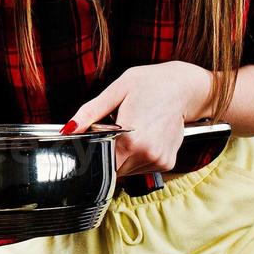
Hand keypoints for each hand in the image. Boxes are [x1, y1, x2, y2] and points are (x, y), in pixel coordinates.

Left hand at [60, 61, 214, 175]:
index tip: (94, 140)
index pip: (101, 162)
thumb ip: (90, 112)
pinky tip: (144, 137)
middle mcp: (147, 153)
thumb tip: (68, 128)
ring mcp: (159, 160)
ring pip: (127, 170)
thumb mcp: (116, 90)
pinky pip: (142, 167)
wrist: (185, 87)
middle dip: (109, 152)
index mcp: (131, 138)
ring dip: (123, 155)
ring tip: (133, 131)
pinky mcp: (167, 163)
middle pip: (113, 168)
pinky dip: (138, 155)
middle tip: (116, 129)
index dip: (93, 153)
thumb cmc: (151, 84)